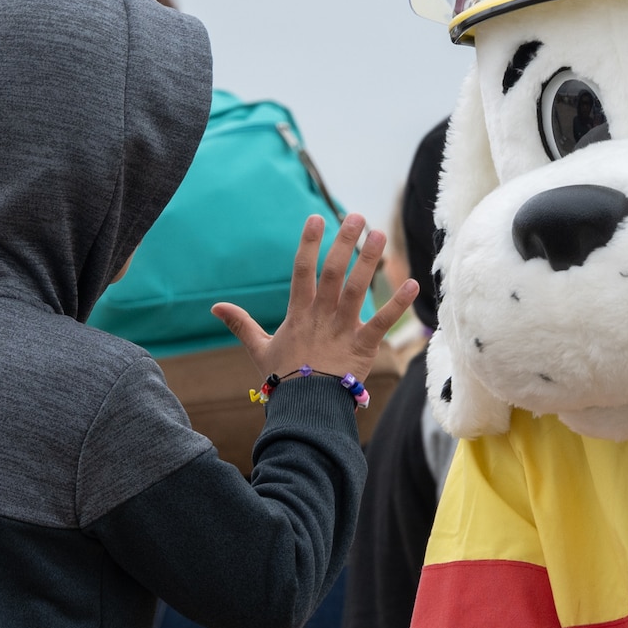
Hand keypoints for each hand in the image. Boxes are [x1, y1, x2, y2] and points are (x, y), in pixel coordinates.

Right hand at [212, 213, 418, 383]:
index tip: (316, 218)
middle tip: (357, 217)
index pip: (301, 271)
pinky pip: (382, 322)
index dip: (308, 244)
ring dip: (368, 262)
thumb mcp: (260, 350)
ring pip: (356, 289)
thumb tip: (215, 307)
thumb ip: (241, 325)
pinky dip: (397, 304)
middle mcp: (321, 316)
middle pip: (332, 273)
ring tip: (379, 235)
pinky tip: (412, 283)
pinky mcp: (363, 347)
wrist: (305, 410)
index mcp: (298, 314)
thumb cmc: (285, 380)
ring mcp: (342, 330)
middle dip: (345, 243)